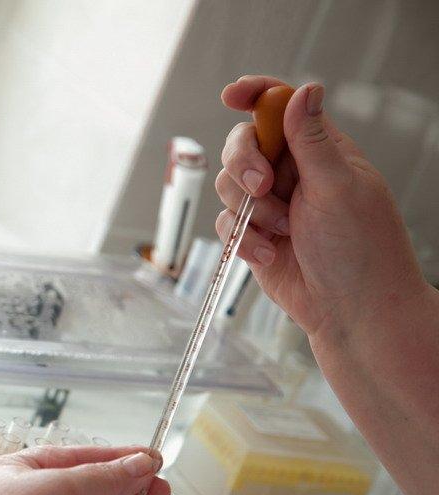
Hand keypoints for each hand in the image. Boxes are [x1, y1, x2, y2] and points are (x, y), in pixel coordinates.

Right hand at [214, 76, 429, 342]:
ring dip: (250, 211)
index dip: (254, 94)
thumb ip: (311, 139)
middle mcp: (293, 173)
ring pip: (228, 186)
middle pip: (243, 143)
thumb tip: (304, 89)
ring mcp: (271, 205)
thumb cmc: (361, 250)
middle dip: (244, 164)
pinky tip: (270, 253)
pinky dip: (243, 239)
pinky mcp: (254, 235)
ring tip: (281, 232)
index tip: (231, 96)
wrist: (351, 311)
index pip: (281, 106)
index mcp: (320, 150)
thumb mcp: (337, 186)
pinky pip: (226, 224)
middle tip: (263, 187)